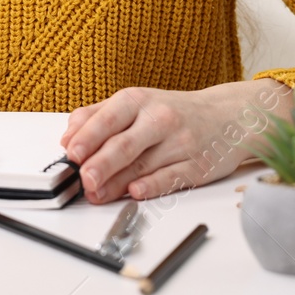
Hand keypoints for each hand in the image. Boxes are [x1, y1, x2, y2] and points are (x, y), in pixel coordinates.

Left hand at [60, 79, 294, 202]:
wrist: (226, 116)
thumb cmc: (172, 111)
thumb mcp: (134, 103)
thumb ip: (97, 116)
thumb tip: (68, 138)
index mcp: (137, 100)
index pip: (107, 119)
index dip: (87, 137)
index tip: (71, 153)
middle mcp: (159, 118)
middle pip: (124, 144)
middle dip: (100, 163)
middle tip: (83, 178)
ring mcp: (179, 143)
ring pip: (143, 165)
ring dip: (117, 183)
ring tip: (97, 193)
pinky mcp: (196, 166)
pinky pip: (171, 178)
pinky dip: (152, 186)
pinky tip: (135, 192)